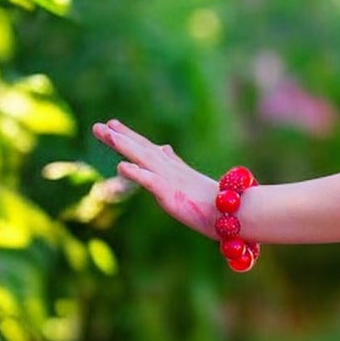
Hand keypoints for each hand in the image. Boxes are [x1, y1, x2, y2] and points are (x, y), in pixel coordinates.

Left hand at [91, 119, 218, 237]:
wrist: (240, 215)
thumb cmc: (223, 205)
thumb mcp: (195, 184)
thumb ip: (178, 166)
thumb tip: (165, 149)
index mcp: (177, 172)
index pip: (150, 150)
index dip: (131, 137)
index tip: (113, 125)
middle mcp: (173, 172)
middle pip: (143, 150)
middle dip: (120, 137)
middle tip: (99, 126)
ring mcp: (172, 182)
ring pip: (145, 159)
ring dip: (125, 145)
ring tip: (106, 133)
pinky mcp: (173, 195)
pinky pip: (152, 182)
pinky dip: (137, 173)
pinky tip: (122, 166)